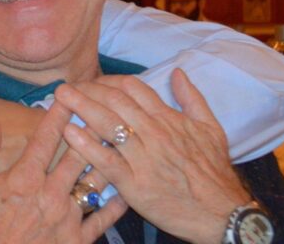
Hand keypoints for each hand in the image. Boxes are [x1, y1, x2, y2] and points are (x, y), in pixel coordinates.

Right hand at [0, 103, 126, 243]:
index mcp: (25, 179)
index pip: (45, 138)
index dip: (58, 114)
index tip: (69, 95)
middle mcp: (51, 194)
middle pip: (78, 154)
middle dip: (91, 129)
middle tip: (104, 109)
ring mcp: (67, 218)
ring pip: (94, 182)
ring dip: (106, 160)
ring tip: (119, 141)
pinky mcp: (77, 240)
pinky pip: (102, 219)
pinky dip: (115, 203)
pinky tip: (123, 189)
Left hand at [55, 70, 249, 243]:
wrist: (222, 212)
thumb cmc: (214, 171)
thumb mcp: (211, 128)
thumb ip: (192, 98)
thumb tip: (177, 71)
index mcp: (169, 119)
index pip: (133, 89)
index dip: (108, 82)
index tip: (91, 82)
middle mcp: (154, 133)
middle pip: (115, 102)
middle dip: (88, 90)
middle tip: (66, 86)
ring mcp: (144, 158)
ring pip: (108, 126)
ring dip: (82, 108)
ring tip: (61, 97)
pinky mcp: (136, 184)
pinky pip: (107, 161)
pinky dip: (87, 146)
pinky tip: (70, 133)